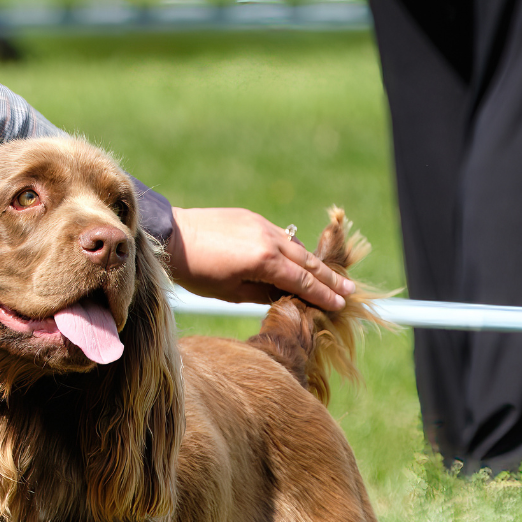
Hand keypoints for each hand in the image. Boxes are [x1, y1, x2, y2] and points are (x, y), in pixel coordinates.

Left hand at [167, 206, 354, 310]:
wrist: (171, 236)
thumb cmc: (196, 272)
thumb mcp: (230, 291)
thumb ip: (263, 292)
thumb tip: (286, 294)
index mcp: (264, 261)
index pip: (302, 281)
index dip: (322, 294)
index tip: (340, 304)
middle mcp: (269, 239)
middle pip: (307, 261)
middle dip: (329, 278)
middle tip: (350, 290)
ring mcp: (261, 225)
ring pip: (296, 246)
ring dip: (314, 262)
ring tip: (330, 276)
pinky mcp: (252, 217)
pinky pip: (281, 235)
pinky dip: (293, 248)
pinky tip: (298, 259)